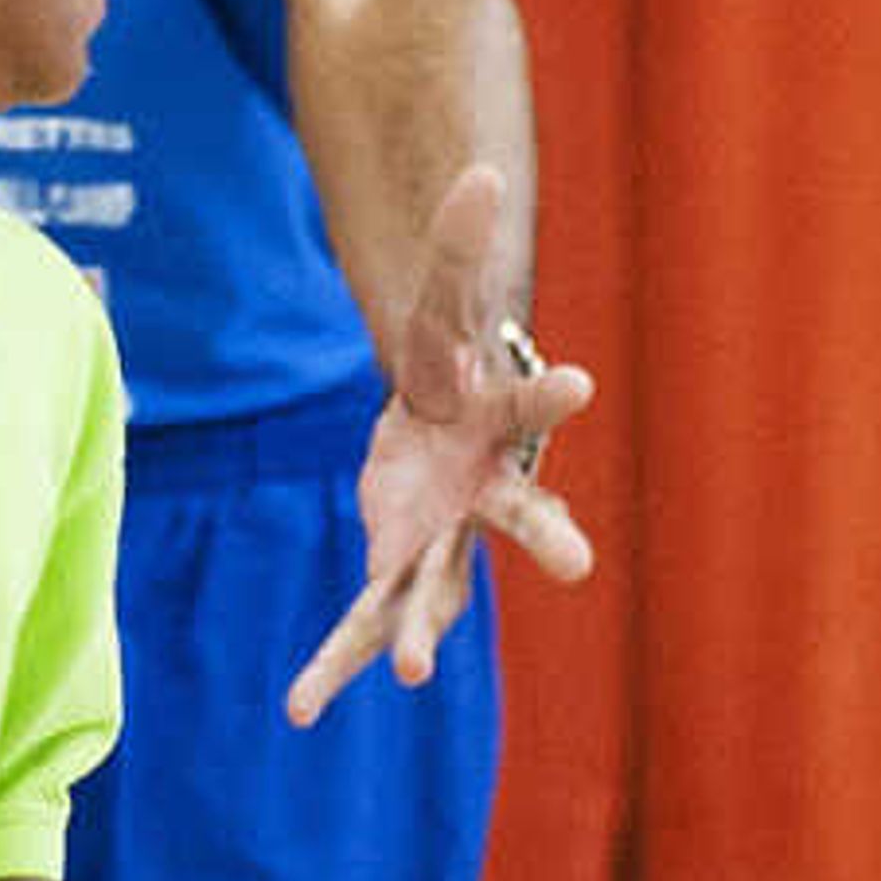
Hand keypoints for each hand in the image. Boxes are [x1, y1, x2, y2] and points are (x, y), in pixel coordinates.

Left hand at [285, 159, 593, 728]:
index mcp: (504, 421)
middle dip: (547, 539)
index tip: (579, 378)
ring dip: (419, 628)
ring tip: (407, 672)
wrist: (445, 418)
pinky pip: (362, 618)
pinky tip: (298, 711)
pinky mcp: (394, 564)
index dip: (553, 390)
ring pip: (435, 589)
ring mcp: (443, 539)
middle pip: (519, 516)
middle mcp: (486, 493)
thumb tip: (476, 170)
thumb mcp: (443, 292)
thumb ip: (459, 240)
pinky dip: (333, 664)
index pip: (533, 399)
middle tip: (581, 565)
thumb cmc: (452, 353)